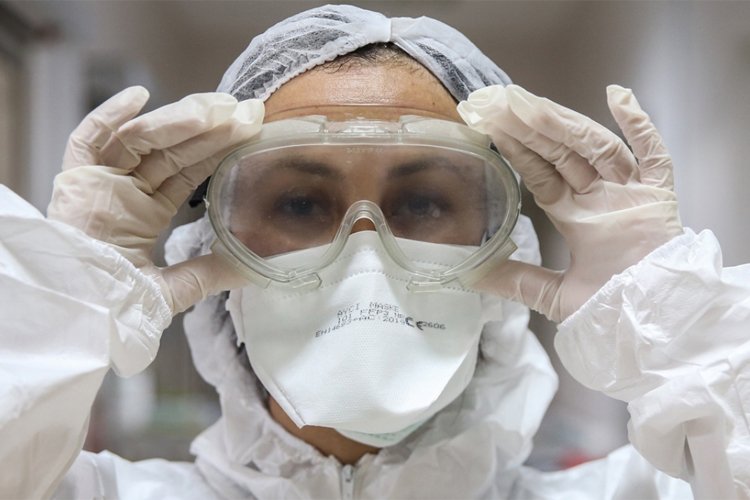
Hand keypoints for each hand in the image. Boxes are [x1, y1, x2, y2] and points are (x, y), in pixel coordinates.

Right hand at [48, 86, 262, 313]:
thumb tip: (255, 266)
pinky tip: (139, 97)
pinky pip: (87, 141)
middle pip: (168, 149)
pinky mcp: (74, 182)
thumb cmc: (119, 306)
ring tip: (211, 111)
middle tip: (243, 110)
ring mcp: (99, 184)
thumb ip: (211, 274)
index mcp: (145, 213)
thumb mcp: (174, 289)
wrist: (82, 318)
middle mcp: (124, 192)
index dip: (218, 147)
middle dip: (206, 127)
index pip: (188, 170)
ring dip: (175, 121)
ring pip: (138, 140)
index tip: (249, 128)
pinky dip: (109, 116)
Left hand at [458, 84, 682, 321]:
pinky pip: (654, 155)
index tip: (493, 127)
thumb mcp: (551, 294)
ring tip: (535, 104)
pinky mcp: (660, 197)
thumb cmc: (608, 310)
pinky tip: (618, 97)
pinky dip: (640, 126)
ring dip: (567, 124)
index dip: (519, 151)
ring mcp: (630, 194)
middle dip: (534, 129)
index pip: (542, 174)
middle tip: (504, 102)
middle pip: (564, 154)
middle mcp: (601, 199)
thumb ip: (515, 280)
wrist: (650, 325)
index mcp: (576, 218)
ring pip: (597, 148)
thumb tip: (471, 274)